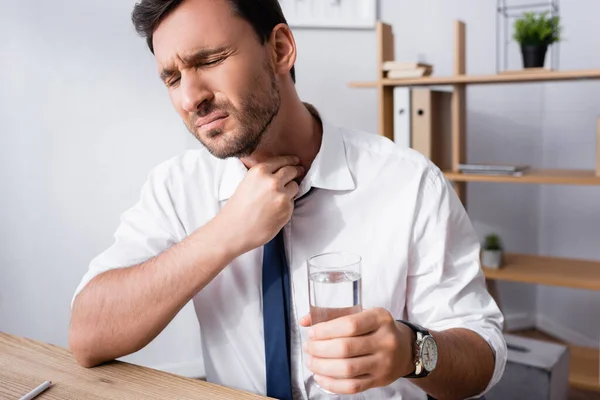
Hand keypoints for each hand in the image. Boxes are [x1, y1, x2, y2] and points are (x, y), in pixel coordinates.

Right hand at [216, 155, 302, 253]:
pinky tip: (275, 210)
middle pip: (292, 171)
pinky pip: (292, 202)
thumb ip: (263, 176)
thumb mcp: (247, 183)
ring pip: (295, 186)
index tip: (296, 161)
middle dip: (296, 171)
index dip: (290, 160)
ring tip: (278, 198)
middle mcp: (272, 181)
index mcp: (259, 171)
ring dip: (290, 190)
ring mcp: (281, 195)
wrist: (234, 231)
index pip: (281, 160)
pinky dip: (287, 205)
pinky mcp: (287, 209)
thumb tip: (279, 172)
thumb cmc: (237, 209)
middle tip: (299, 171)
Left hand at [300, 308, 414, 394]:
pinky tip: (320, 376)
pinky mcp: (380, 380)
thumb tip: (304, 321)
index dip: (326, 330)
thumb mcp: (362, 314)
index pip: (350, 325)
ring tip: (311, 361)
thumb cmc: (377, 328)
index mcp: (380, 318)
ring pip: (348, 369)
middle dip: (320, 349)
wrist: (406, 349)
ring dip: (322, 367)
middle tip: (308, 348)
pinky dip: (332, 384)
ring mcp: (384, 363)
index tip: (312, 333)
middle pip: (346, 348)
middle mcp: (385, 340)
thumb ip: (333, 315)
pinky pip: (353, 386)